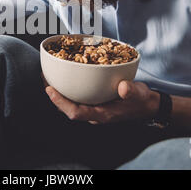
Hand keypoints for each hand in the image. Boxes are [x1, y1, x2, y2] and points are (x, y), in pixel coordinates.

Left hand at [43, 77, 159, 124]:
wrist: (146, 104)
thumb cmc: (141, 100)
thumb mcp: (140, 94)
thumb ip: (132, 91)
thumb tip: (123, 88)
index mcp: (102, 114)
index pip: (76, 113)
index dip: (61, 103)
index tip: (50, 91)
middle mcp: (94, 113)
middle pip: (68, 109)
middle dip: (54, 97)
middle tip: (44, 80)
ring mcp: (93, 108)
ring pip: (70, 103)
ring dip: (59, 92)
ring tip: (48, 78)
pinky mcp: (94, 101)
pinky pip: (76, 97)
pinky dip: (68, 88)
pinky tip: (64, 77)